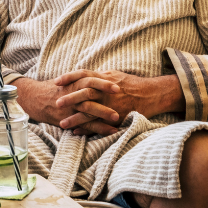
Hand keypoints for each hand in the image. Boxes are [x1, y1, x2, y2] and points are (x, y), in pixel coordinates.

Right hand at [14, 77, 119, 136]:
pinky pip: (84, 124)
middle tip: (122, 99)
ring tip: (117, 118)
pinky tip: (111, 131)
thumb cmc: (54, 89)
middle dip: (106, 97)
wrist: (34, 98)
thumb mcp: (68, 81)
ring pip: (88, 109)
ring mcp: (69, 107)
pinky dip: (98, 128)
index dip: (103, 83)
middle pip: (90, 93)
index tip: (117, 86)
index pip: (90, 79)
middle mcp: (71, 94)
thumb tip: (104, 76)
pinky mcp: (67, 118)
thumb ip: (84, 80)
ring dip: (103, 113)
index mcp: (73, 82)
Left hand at [54, 70, 183, 134]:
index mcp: (104, 78)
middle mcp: (106, 91)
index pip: (83, 74)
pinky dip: (88, 129)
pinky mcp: (116, 117)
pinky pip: (100, 124)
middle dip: (69, 98)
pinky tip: (77, 132)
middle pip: (84, 93)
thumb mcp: (114, 75)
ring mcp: (111, 105)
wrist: (151, 94)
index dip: (69, 77)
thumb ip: (98, 76)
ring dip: (75, 119)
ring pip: (90, 112)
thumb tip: (84, 75)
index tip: (56, 81)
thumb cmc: (131, 84)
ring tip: (62, 124)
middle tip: (56, 103)